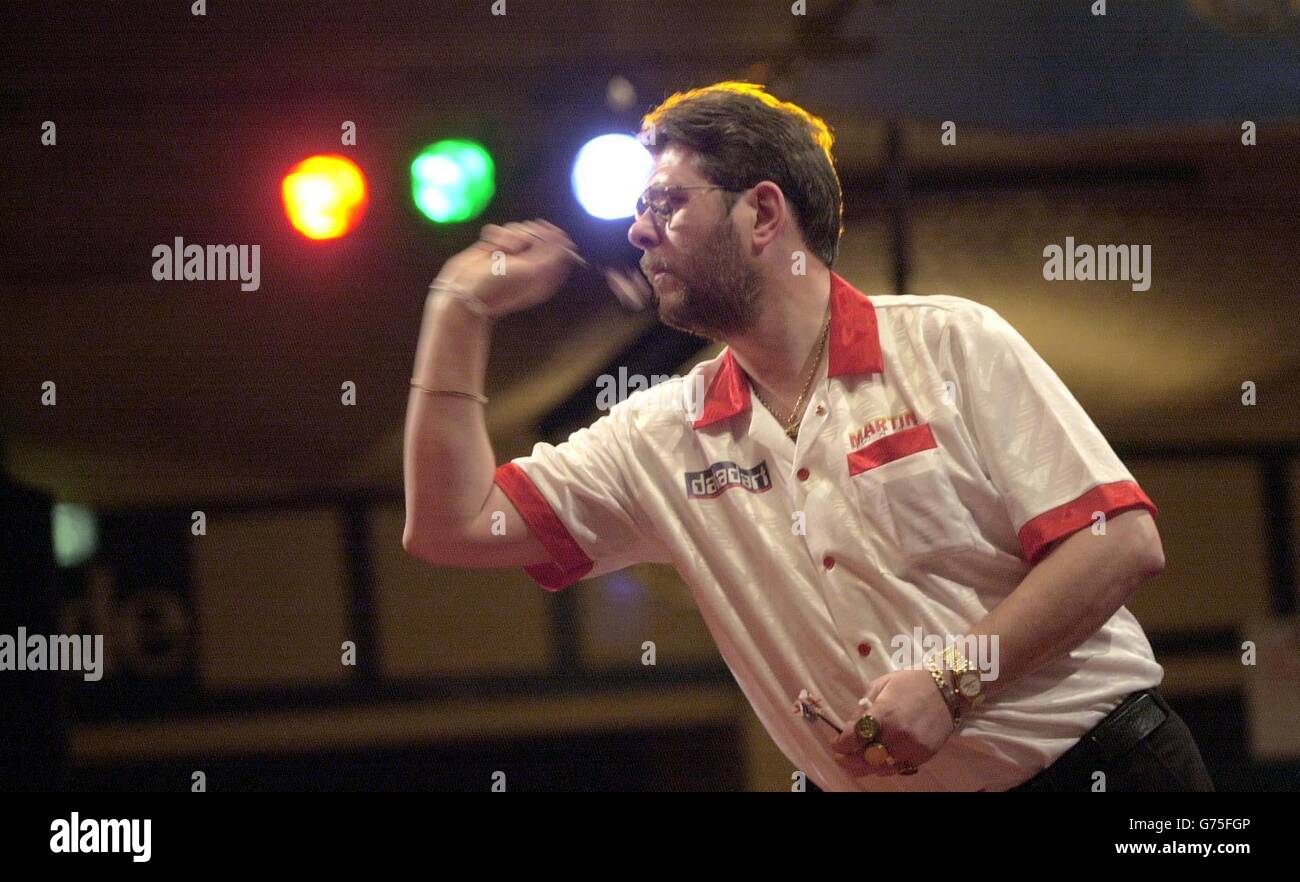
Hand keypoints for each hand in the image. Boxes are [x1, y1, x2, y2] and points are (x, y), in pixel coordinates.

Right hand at [435, 218, 577, 316]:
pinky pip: (499, 230)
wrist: (466, 290)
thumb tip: (564, 240)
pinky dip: (495, 235)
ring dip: (511, 235)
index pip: (558, 253)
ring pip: (518, 229)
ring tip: (503, 249)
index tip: (555, 232)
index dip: (557, 241)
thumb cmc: (500, 286)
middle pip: (538, 235)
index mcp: (542, 276)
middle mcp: (527, 264)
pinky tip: (491, 246)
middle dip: (532, 234)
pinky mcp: (492, 247)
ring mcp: (509, 255)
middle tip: (523, 244)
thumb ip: (549, 255)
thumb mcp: (531, 272)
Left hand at [830, 669, 954, 776]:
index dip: (840, 743)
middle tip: (840, 757)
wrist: (948, 689)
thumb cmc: (911, 682)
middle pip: (864, 757)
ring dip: (864, 766)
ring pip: (879, 767)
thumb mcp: (881, 685)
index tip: (835, 743)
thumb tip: (849, 727)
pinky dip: (884, 768)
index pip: (853, 737)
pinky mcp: (922, 756)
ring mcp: (910, 748)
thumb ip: (863, 707)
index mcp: (883, 713)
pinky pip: (897, 769)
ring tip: (854, 762)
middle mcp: (896, 734)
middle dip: (847, 759)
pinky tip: (876, 763)